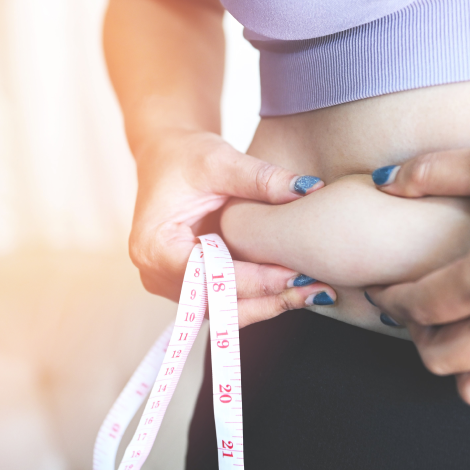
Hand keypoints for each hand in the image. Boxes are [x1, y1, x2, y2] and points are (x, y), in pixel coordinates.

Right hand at [131, 130, 335, 325]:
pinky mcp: (189, 287)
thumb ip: (262, 178)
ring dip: (267, 304)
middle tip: (314, 290)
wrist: (167, 157)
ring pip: (224, 312)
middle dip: (267, 299)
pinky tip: (294, 288)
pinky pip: (225, 303)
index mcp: (155, 246)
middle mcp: (156, 274)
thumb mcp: (222, 160)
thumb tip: (309, 190)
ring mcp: (171, 285)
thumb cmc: (186, 156)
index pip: (208, 277)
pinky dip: (259, 297)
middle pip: (217, 304)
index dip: (254, 280)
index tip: (294, 274)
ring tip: (312, 292)